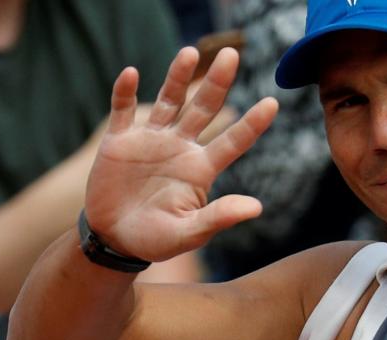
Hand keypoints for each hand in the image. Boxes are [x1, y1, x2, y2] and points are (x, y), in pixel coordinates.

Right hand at [84, 46, 277, 263]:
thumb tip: (256, 207)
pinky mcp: (121, 140)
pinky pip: (123, 109)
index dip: (251, 124)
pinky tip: (131, 73)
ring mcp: (151, 139)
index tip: (272, 104)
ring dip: (177, 77)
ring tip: (189, 53)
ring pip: (168, 101)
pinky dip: (125, 92)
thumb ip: (218, 218)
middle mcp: (180, 147)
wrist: (113, 239)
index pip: (232, 142)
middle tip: (231, 55)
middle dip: (217, 83)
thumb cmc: (155, 239)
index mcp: (200, 168)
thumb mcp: (188, 233)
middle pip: (203, 109)